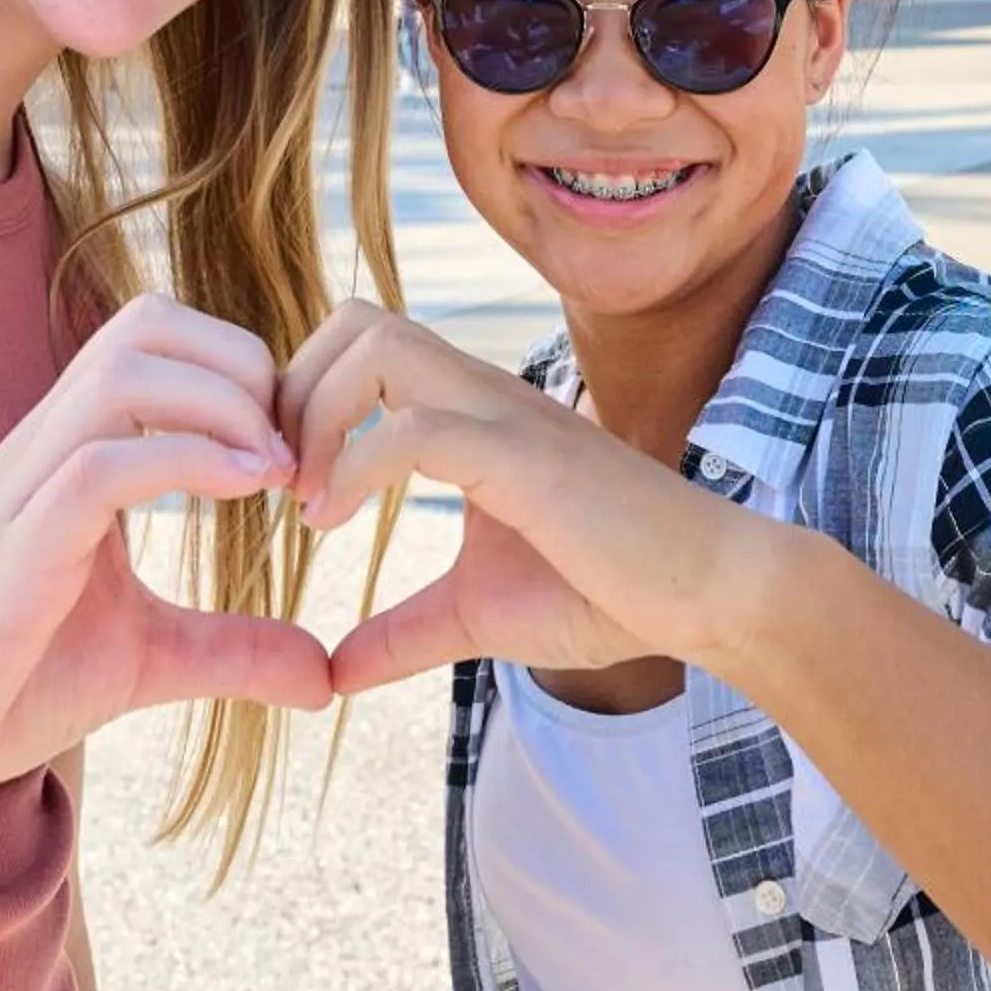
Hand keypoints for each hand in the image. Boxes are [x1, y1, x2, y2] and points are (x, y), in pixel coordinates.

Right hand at [0, 294, 326, 842]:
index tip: (294, 447)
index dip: (242, 368)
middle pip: (146, 324)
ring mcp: (21, 491)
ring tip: (277, 473)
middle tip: (293, 451)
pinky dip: (185, 461)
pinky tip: (241, 495)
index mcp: (67, 452)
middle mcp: (41, 448)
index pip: (155, 336)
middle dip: (242, 363)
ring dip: (223, 403)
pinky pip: (97, 464)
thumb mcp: (143, 662)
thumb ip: (230, 652)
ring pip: (124, 370)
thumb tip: (326, 677)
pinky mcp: (12, 553)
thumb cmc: (0, 692)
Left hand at [280, 302, 766, 696]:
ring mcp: (505, 417)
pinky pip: (418, 430)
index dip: (303, 393)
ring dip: (318, 415)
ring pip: (379, 346)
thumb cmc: (605, 591)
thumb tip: (333, 672)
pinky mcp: (527, 460)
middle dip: (294, 387)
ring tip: (308, 502)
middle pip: (357, 318)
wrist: (708, 595)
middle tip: (282, 480)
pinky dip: (356, 467)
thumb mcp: (477, 614)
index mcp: (468, 409)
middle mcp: (481, 392)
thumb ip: (404, 630)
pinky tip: (338, 522)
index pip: (361, 338)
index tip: (284, 482)